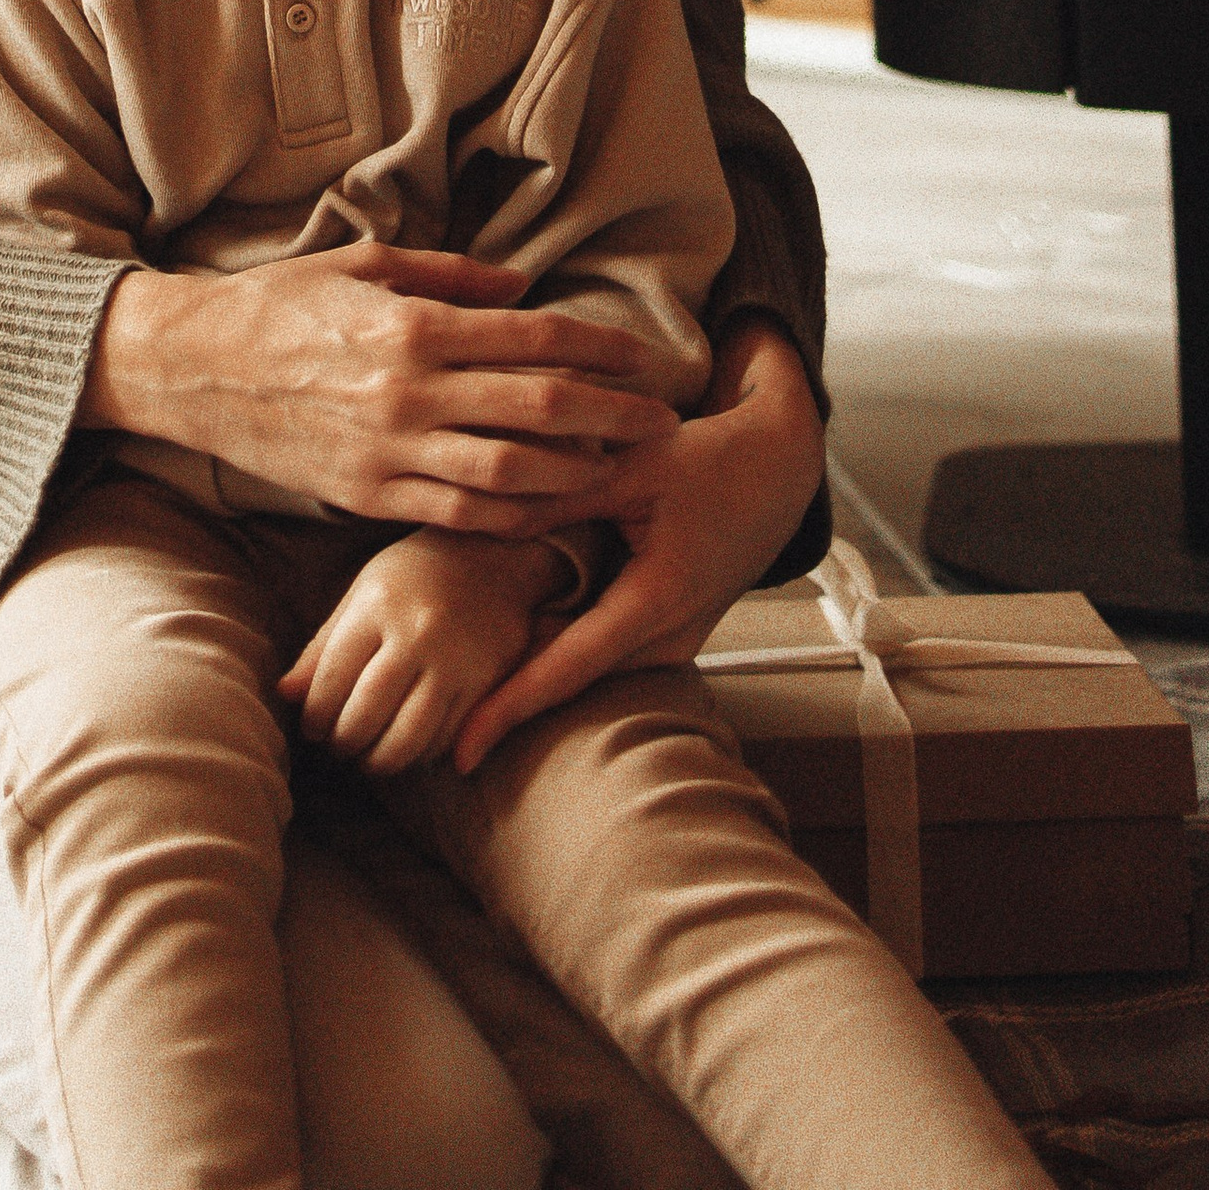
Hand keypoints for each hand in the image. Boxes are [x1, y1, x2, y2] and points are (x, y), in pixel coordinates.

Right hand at [80, 244, 679, 528]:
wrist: (194, 368)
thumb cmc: (279, 305)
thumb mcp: (363, 265)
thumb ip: (449, 278)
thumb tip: (522, 289)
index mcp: (411, 326)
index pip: (533, 337)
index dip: (599, 347)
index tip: (643, 357)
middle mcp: (408, 392)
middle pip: (538, 409)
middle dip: (611, 415)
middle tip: (660, 421)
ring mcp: (389, 452)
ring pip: (509, 475)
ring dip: (575, 474)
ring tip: (617, 469)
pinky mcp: (368, 496)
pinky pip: (459, 515)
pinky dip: (514, 516)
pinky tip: (550, 508)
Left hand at [280, 531, 564, 774]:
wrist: (491, 556)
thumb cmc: (413, 576)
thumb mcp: (363, 593)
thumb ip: (324, 646)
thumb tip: (284, 694)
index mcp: (378, 603)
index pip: (334, 676)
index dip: (316, 712)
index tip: (310, 730)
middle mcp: (418, 631)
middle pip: (369, 710)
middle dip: (345, 741)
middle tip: (336, 750)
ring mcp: (456, 659)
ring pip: (410, 735)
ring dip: (382, 760)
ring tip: (367, 761)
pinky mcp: (486, 681)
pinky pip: (447, 736)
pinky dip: (420, 755)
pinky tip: (405, 751)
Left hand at [446, 317, 825, 771]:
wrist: (777, 471)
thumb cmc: (708, 460)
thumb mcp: (632, 466)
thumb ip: (559, 496)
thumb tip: (481, 513)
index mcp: (658, 600)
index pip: (568, 668)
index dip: (509, 708)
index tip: (459, 749)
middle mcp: (669, 637)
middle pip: (571, 680)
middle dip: (504, 701)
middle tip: (431, 723)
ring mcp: (674, 641)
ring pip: (587, 669)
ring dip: (529, 675)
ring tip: (455, 691)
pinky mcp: (669, 632)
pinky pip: (605, 652)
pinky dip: (558, 650)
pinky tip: (508, 643)